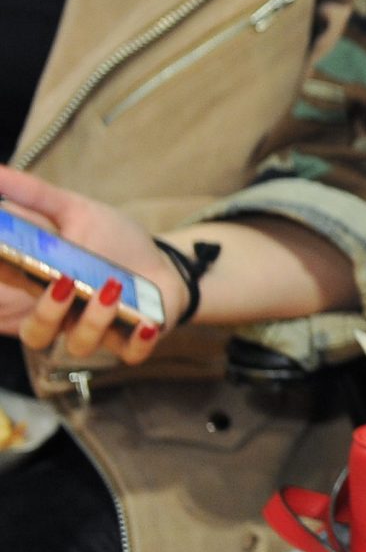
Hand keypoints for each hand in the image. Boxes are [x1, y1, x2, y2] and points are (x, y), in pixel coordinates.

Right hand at [0, 167, 175, 365]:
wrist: (164, 262)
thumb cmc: (113, 240)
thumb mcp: (76, 211)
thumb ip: (35, 195)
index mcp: (41, 286)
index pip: (7, 300)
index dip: (5, 294)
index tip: (12, 272)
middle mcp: (64, 315)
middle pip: (37, 333)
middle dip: (47, 312)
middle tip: (64, 281)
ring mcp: (98, 331)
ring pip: (79, 344)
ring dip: (94, 321)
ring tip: (112, 288)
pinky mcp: (134, 342)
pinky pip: (129, 356)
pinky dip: (136, 344)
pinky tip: (146, 324)